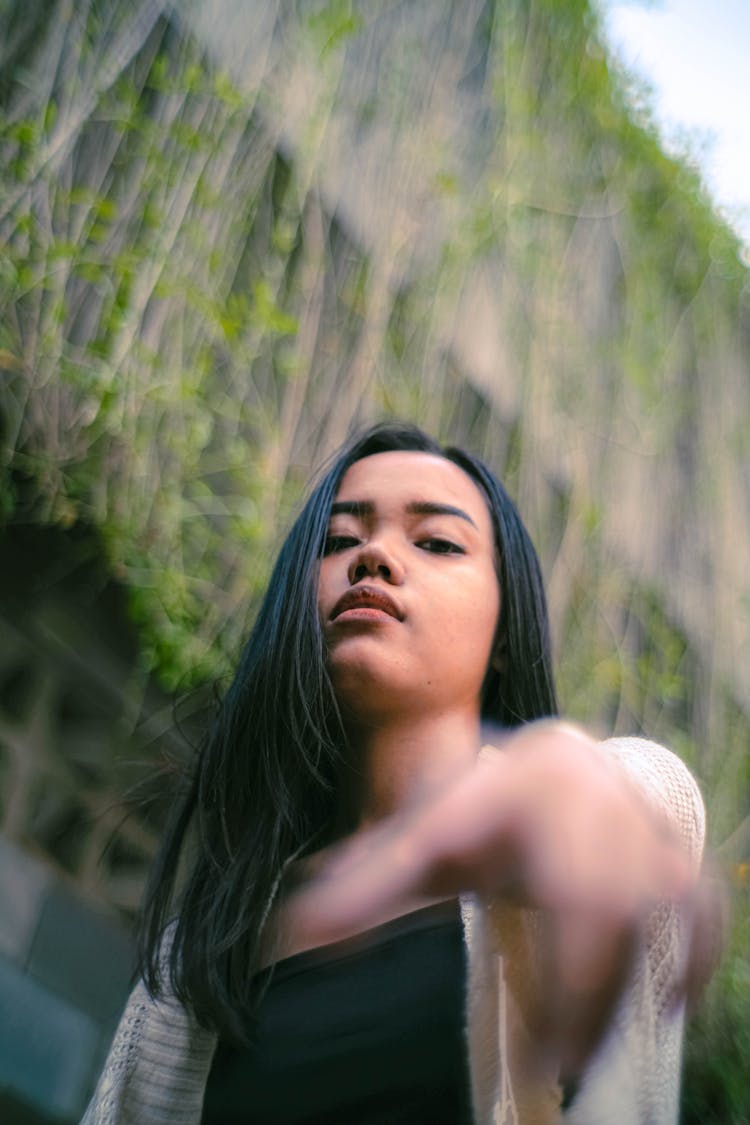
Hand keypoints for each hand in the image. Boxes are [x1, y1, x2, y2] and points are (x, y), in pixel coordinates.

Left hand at [288, 721, 716, 1073]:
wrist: (548, 764)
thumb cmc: (475, 811)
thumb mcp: (418, 841)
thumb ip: (360, 888)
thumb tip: (285, 939)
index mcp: (536, 792)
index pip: (562, 893)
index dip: (569, 984)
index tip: (544, 1056)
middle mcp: (602, 800)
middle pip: (615, 911)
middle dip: (593, 998)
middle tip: (556, 1067)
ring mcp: (647, 823)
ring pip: (668, 911)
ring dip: (639, 988)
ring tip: (590, 1050)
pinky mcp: (677, 851)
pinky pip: (702, 910)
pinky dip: (692, 959)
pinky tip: (661, 1006)